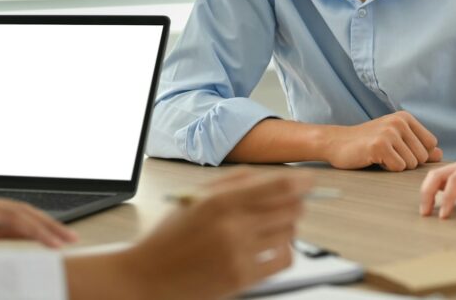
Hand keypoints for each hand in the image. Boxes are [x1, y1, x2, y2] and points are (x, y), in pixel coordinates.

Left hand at [0, 191, 77, 247]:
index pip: (11, 216)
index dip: (37, 229)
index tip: (55, 243)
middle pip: (20, 211)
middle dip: (49, 224)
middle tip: (72, 239)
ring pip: (17, 215)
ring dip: (42, 226)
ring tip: (64, 238)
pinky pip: (5, 224)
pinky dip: (26, 230)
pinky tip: (39, 237)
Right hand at [71, 170, 312, 299]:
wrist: (146, 278)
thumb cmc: (169, 237)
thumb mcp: (195, 196)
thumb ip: (234, 181)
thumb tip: (272, 176)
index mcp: (220, 201)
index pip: (276, 185)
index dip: (300, 181)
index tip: (309, 181)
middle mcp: (232, 226)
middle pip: (289, 208)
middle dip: (296, 203)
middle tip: (292, 203)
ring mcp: (239, 253)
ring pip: (289, 232)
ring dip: (288, 226)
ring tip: (273, 225)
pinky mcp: (242, 278)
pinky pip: (283, 259)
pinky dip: (284, 250)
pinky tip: (271, 246)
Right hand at [326, 111, 442, 171]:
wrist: (336, 142)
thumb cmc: (368, 143)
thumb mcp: (395, 140)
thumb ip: (418, 146)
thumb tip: (440, 154)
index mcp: (406, 118)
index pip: (431, 144)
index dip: (418, 154)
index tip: (399, 150)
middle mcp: (400, 121)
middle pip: (423, 156)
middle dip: (407, 161)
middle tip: (387, 154)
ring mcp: (389, 132)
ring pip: (411, 163)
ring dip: (396, 165)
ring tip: (381, 155)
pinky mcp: (379, 145)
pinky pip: (398, 167)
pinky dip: (387, 168)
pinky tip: (375, 159)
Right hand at [419, 153, 455, 218]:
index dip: (448, 197)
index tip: (444, 216)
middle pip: (439, 173)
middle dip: (429, 191)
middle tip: (425, 213)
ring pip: (437, 177)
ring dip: (428, 192)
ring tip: (426, 212)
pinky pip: (444, 185)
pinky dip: (435, 194)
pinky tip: (432, 207)